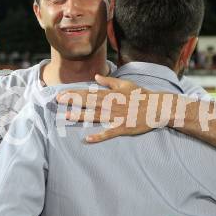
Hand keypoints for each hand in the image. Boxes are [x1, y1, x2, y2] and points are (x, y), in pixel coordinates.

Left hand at [56, 74, 175, 142]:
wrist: (157, 107)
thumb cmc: (141, 95)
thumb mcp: (125, 84)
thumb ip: (109, 81)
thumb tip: (96, 77)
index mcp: (111, 94)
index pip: (89, 92)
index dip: (74, 93)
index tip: (62, 93)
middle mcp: (112, 104)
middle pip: (89, 102)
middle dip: (73, 100)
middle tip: (58, 100)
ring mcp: (117, 116)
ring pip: (96, 116)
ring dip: (81, 115)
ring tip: (67, 116)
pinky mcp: (123, 128)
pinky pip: (109, 133)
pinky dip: (99, 136)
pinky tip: (87, 139)